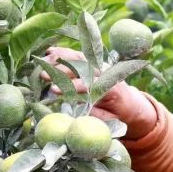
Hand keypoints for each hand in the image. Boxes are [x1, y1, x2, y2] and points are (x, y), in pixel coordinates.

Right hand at [40, 46, 156, 137]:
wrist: (130, 102)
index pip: (89, 85)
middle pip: (82, 68)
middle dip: (61, 70)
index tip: (54, 91)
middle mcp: (105, 73)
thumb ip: (94, 116)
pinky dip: (63, 53)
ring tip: (42, 62)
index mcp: (110, 87)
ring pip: (79, 58)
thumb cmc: (117, 114)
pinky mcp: (94, 62)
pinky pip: (78, 55)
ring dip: (59, 59)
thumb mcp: (108, 119)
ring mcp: (99, 65)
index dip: (71, 87)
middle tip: (43, 75)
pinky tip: (49, 52)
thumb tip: (76, 116)